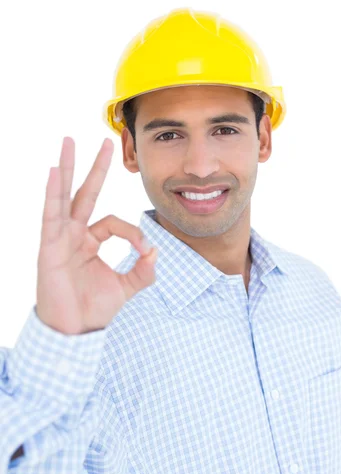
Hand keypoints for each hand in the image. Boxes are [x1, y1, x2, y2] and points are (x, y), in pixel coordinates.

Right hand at [36, 137, 156, 334]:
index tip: (145, 250)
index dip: (133, 233)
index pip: (114, 223)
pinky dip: (53, 193)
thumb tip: (155, 250)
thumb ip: (143, 270)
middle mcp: (74, 234)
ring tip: (68, 142)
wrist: (74, 332)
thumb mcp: (126, 286)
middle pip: (85, 193)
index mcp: (91, 240)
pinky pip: (51, 214)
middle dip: (94, 168)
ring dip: (68, 168)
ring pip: (65, 196)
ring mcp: (60, 237)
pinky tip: (55, 171)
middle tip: (103, 142)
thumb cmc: (94, 309)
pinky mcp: (50, 246)